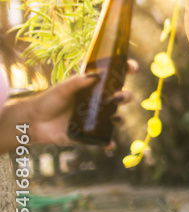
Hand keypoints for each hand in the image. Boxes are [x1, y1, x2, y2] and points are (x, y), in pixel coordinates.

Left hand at [18, 60, 138, 145]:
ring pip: (118, 119)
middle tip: (117, 98)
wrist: (34, 122)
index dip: (127, 70)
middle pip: (122, 98)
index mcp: (95, 88)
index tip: (132, 67)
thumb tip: (97, 75)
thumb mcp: (62, 89)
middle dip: (126, 97)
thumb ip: (78, 81)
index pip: (116, 77)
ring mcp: (97, 119)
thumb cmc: (48, 101)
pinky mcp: (92, 135)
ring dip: (120, 119)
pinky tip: (108, 144)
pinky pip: (105, 140)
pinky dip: (109, 143)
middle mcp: (100, 102)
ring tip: (114, 119)